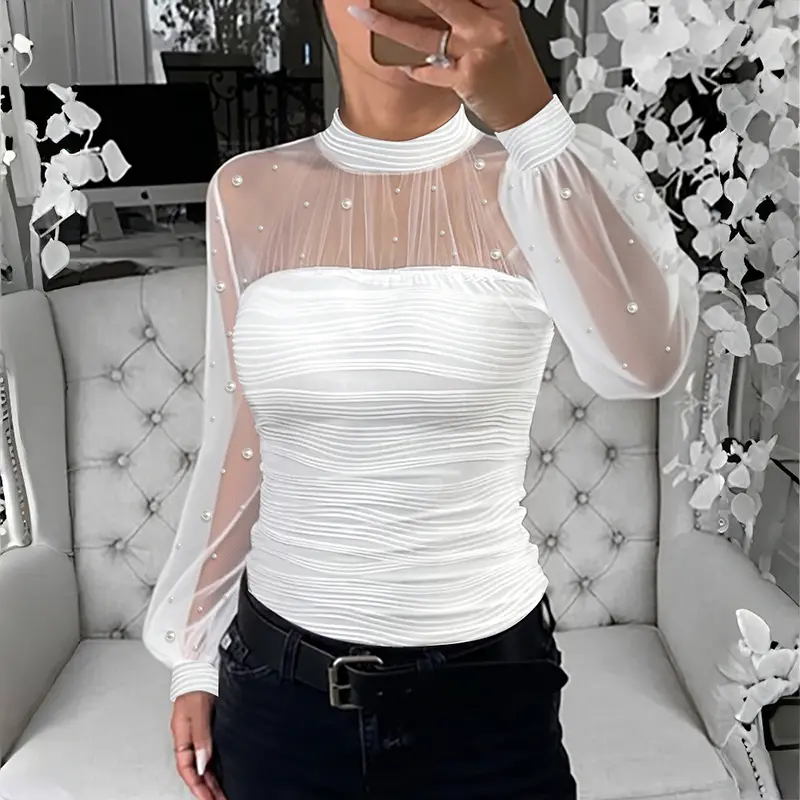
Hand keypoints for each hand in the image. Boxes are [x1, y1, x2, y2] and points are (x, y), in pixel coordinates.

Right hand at [171, 692, 226, 799]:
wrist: (203, 666)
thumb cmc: (197, 684)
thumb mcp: (199, 712)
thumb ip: (201, 737)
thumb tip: (202, 763)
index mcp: (181, 736)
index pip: (186, 768)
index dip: (197, 786)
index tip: (208, 799)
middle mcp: (189, 737)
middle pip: (195, 770)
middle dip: (206, 789)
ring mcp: (199, 733)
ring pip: (203, 764)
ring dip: (212, 780)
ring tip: (222, 795)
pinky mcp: (210, 727)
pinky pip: (210, 753)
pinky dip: (215, 766)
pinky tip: (222, 774)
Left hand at [347, 0, 552, 131]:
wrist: (527, 107)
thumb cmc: (510, 66)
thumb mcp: (499, 24)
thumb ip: (470, 8)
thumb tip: (430, 4)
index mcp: (497, 3)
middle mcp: (488, 24)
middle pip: (439, 0)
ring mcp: (477, 52)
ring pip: (425, 34)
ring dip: (389, 25)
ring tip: (363, 14)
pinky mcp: (467, 80)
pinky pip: (431, 71)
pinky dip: (416, 69)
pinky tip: (403, 65)